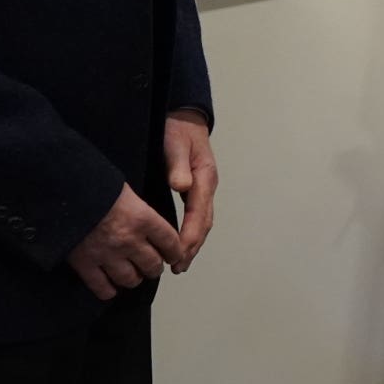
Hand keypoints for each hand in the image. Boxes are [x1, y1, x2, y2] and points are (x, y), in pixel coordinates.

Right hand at [69, 185, 187, 300]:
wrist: (60, 191)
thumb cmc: (92, 184)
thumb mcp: (124, 189)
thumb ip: (139, 209)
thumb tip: (149, 221)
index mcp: (142, 219)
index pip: (171, 243)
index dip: (175, 252)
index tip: (174, 255)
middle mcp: (128, 240)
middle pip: (153, 265)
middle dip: (154, 267)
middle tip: (151, 266)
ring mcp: (106, 254)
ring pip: (130, 279)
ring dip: (134, 278)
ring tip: (132, 274)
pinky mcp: (84, 264)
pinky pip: (102, 287)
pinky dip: (108, 290)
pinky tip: (110, 287)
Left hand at [165, 112, 217, 270]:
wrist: (184, 116)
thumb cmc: (177, 129)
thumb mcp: (175, 143)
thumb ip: (178, 164)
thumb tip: (181, 186)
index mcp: (204, 178)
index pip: (198, 214)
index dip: (188, 236)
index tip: (177, 254)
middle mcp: (207, 186)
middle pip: (204, 224)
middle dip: (192, 247)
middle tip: (177, 267)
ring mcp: (204, 188)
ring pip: (203, 222)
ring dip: (193, 243)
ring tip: (180, 262)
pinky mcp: (196, 189)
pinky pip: (197, 216)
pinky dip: (191, 233)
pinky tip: (181, 243)